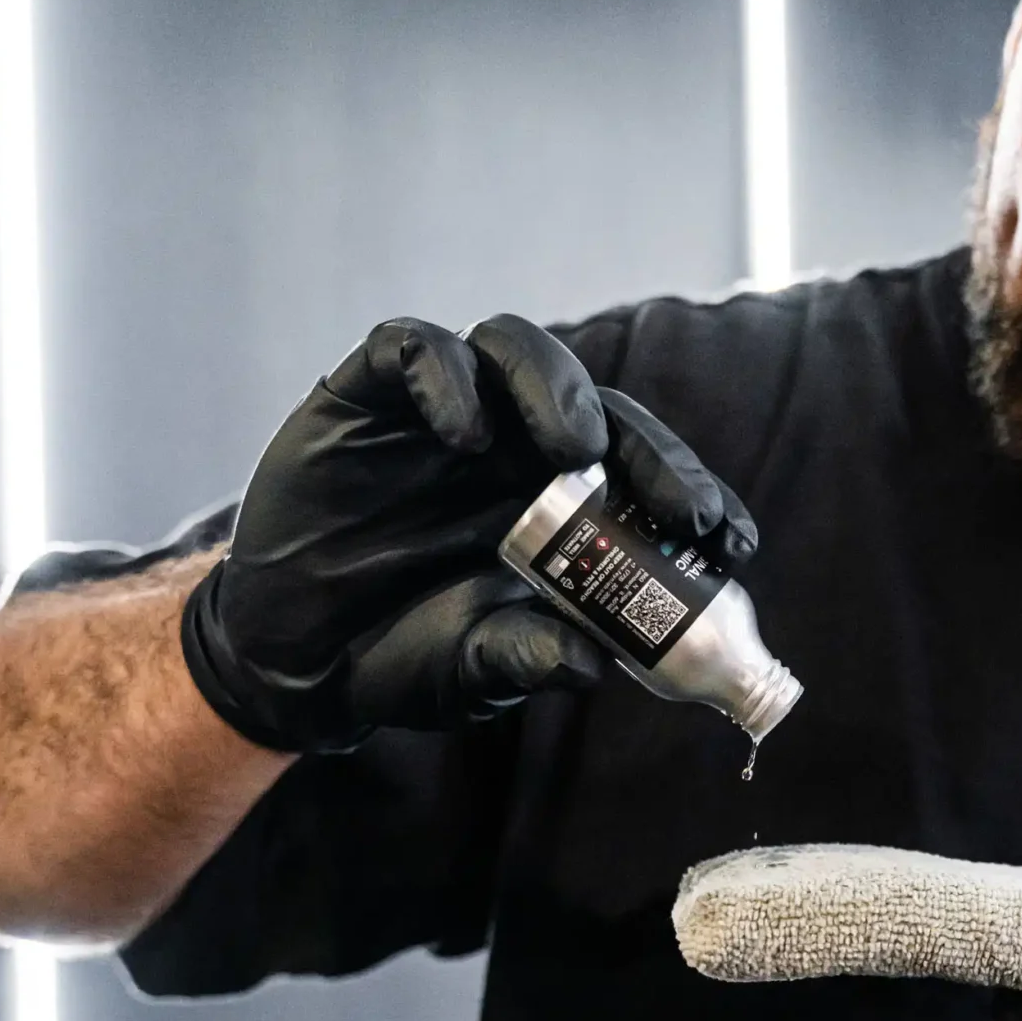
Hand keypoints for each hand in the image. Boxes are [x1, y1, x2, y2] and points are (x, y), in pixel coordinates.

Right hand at [183, 314, 756, 748]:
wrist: (293, 659)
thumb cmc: (401, 655)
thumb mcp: (473, 670)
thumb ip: (526, 660)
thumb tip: (593, 666)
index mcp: (560, 502)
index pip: (642, 473)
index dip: (690, 494)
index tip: (728, 542)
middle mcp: (512, 444)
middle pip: (599, 409)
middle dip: (648, 452)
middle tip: (678, 507)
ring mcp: (443, 412)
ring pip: (515, 350)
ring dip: (556, 390)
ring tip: (574, 451)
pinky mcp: (366, 393)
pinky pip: (412, 351)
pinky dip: (444, 379)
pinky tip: (461, 436)